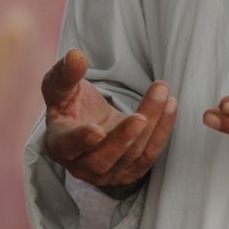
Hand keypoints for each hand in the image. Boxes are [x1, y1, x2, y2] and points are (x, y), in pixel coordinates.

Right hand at [41, 48, 177, 193]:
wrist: (89, 125)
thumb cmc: (71, 106)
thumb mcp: (61, 88)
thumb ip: (65, 74)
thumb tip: (75, 55)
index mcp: (59, 145)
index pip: (68, 146)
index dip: (82, 140)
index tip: (97, 130)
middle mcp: (82, 165)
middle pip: (104, 157)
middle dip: (124, 137)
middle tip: (140, 117)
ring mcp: (107, 173)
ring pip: (132, 154)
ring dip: (151, 125)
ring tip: (162, 95)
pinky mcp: (130, 172)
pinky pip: (150, 155)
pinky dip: (162, 130)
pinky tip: (170, 106)